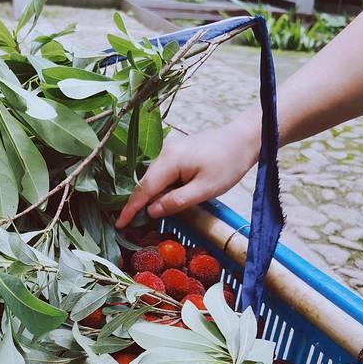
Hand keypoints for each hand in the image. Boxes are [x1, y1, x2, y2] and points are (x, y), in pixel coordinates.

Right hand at [115, 121, 258, 228]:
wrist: (243, 139)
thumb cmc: (228, 163)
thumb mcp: (205, 189)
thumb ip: (176, 201)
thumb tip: (151, 211)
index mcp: (169, 160)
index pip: (143, 189)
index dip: (130, 208)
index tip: (119, 224)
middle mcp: (163, 152)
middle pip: (146, 184)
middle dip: (141, 204)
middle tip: (140, 223)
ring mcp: (167, 150)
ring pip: (154, 180)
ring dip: (155, 196)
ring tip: (165, 208)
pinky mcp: (174, 153)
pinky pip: (161, 174)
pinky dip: (162, 188)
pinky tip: (173, 195)